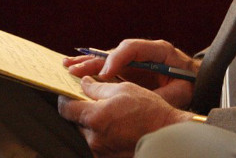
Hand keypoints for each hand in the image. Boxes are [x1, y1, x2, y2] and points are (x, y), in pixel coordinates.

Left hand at [58, 78, 194, 157]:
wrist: (170, 136)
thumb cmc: (150, 111)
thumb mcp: (123, 89)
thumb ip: (97, 87)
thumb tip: (84, 83)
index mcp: (95, 118)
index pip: (65, 108)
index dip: (66, 99)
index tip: (70, 93)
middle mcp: (95, 138)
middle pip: (76, 122)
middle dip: (83, 111)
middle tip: (97, 103)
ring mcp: (102, 151)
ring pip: (88, 134)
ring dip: (95, 125)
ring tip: (114, 117)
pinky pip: (100, 145)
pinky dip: (105, 136)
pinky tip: (120, 129)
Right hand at [64, 39, 198, 108]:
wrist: (197, 80)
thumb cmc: (191, 82)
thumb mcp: (183, 90)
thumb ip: (164, 94)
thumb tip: (146, 98)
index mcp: (159, 50)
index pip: (133, 48)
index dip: (117, 58)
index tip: (106, 72)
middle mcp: (143, 52)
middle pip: (114, 52)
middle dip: (94, 60)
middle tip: (76, 69)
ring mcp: (135, 60)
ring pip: (107, 58)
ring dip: (87, 62)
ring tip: (68, 66)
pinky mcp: (129, 69)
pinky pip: (108, 67)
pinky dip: (92, 68)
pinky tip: (76, 69)